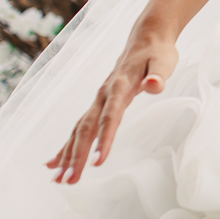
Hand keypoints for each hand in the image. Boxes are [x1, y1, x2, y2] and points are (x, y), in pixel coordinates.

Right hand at [47, 25, 177, 182]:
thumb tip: (154, 84)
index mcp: (120, 86)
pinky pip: (79, 127)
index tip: (99, 162)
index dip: (105, 139)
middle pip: (88, 128)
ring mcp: (99, 99)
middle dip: (78, 155)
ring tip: (59, 179)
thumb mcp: (164, 61)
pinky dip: (67, 145)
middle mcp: (104, 95)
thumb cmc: (158, 52)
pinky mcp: (99, 103)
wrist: (147, 37)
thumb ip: (159, 74)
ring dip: (69, 154)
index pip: (111, 117)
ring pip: (79, 130)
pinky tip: (55, 163)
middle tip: (70, 180)